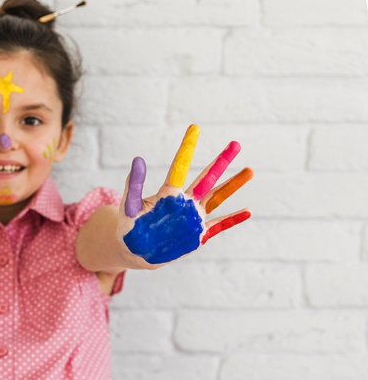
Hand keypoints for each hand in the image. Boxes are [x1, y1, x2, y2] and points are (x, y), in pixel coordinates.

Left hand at [119, 124, 253, 266]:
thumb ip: (133, 186)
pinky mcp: (198, 235)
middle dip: (220, 162)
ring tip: (250, 169)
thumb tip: (138, 159)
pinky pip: (219, 225)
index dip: (186, 148)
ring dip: (232, 185)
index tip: (194, 128)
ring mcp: (193, 217)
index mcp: (168, 194)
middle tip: (235, 144)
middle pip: (205, 179)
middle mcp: (185, 202)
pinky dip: (232, 219)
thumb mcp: (129, 208)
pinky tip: (248, 210)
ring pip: (217, 197)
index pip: (179, 167)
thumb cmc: (131, 227)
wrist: (136, 251)